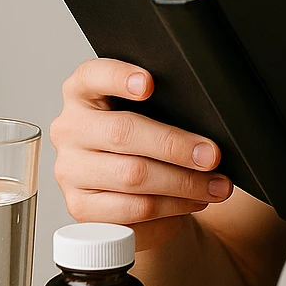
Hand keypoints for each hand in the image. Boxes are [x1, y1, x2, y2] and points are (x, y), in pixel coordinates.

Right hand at [50, 58, 233, 249]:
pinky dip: (172, 206)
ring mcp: (70, 171)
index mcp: (83, 93)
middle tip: (212, 155)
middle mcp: (70, 129)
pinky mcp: (80, 208)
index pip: (92, 76)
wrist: (133, 193)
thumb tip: (204, 132)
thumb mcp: (153, 116)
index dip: (119, 77)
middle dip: (176, 145)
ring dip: (184, 182)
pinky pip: (133, 209)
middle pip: (123, 132)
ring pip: (133, 176)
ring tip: (216, 185)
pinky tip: (193, 201)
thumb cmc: (146, 145)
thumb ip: (166, 109)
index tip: (149, 84)